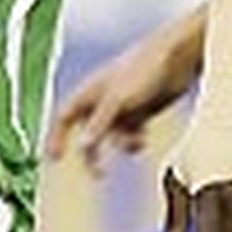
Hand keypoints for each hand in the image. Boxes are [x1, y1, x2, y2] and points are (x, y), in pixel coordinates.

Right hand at [47, 20, 199, 171]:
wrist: (176, 58)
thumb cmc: (143, 70)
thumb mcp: (117, 100)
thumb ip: (99, 124)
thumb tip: (83, 147)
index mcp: (90, 92)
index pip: (64, 117)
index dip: (57, 137)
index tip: (54, 158)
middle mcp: (103, 100)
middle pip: (89, 132)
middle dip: (92, 153)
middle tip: (98, 173)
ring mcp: (123, 106)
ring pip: (113, 135)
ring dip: (121, 144)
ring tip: (136, 143)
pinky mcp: (141, 110)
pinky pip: (131, 133)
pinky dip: (135, 140)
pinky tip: (143, 139)